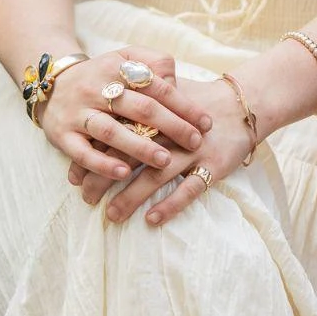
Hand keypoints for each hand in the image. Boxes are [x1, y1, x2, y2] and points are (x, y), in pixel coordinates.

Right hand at [42, 47, 212, 184]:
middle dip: (172, 127)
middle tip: (195, 143)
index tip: (206, 123)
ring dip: (140, 147)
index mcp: (118, 68)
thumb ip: (154, 63)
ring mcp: (79, 113)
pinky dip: (103, 163)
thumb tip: (177, 84)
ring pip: (112, 131)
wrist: (50, 82)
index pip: (158, 87)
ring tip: (165, 161)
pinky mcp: (62, 135)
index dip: (185, 105)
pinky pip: (83, 152)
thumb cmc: (101, 73)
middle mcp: (98, 89)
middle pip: (140, 108)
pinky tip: (125, 173)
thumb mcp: (126, 57)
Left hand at [73, 77, 253, 227]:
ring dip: (131, 197)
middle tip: (86, 198)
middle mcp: (171, 132)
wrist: (242, 103)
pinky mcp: (213, 165)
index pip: (117, 134)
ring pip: (157, 175)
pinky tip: (151, 219)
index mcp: (156, 113)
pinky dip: (170, 204)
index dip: (94, 156)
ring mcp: (192, 149)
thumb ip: (136, 106)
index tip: (74, 177)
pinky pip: (190, 188)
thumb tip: (98, 124)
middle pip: (131, 156)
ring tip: (111, 215)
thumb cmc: (197, 103)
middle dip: (105, 178)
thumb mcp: (167, 95)